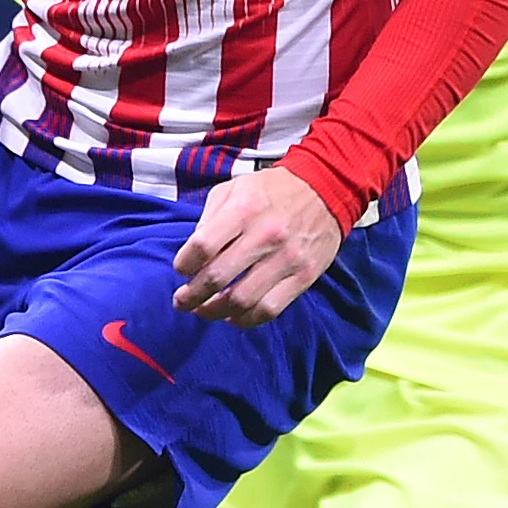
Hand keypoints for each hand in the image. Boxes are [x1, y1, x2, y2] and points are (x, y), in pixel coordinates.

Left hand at [171, 168, 342, 328]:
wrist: (326, 189)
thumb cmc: (273, 190)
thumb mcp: (235, 188)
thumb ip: (210, 218)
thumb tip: (193, 255)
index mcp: (244, 209)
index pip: (202, 246)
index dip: (184, 264)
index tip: (181, 269)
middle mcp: (265, 235)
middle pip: (217, 278)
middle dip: (191, 295)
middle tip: (182, 300)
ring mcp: (287, 259)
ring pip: (241, 301)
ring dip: (214, 312)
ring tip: (203, 311)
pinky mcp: (304, 277)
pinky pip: (269, 310)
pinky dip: (245, 320)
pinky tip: (232, 316)